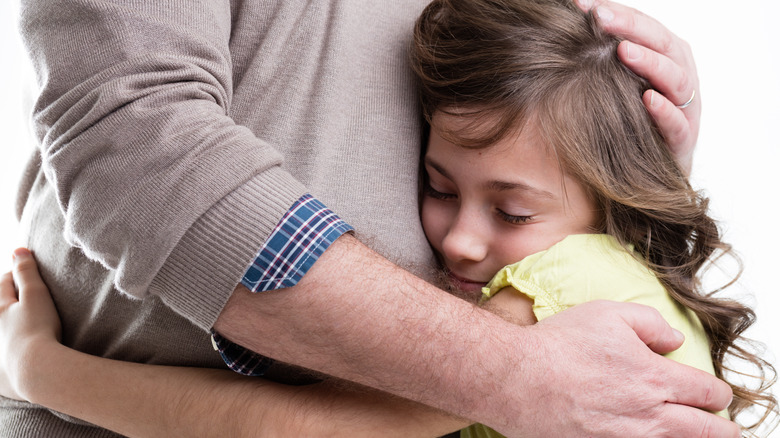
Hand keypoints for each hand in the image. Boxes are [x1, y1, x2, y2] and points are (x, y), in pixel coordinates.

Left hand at [0, 248, 62, 400]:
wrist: (37, 371)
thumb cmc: (38, 329)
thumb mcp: (36, 295)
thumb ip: (27, 272)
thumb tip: (18, 250)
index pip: (5, 284)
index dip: (17, 276)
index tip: (27, 273)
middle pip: (2, 308)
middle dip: (12, 301)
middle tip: (27, 299)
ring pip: (5, 331)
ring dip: (12, 326)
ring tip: (26, 326)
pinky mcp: (2, 374)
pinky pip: (5, 358)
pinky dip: (10, 351)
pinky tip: (16, 356)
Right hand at [495, 301, 738, 437]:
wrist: (517, 378)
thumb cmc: (558, 344)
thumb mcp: (608, 313)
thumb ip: (651, 324)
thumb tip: (673, 341)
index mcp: (654, 377)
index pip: (707, 392)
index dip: (719, 394)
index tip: (719, 394)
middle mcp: (647, 415)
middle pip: (704, 430)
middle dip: (722, 429)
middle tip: (727, 428)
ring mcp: (624, 437)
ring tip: (694, 434)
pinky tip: (648, 435)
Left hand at [577, 0, 699, 173]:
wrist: (648, 173)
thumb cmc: (631, 121)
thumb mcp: (617, 86)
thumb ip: (602, 61)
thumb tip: (565, 32)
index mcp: (666, 58)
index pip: (644, 26)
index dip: (618, 12)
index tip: (584, 4)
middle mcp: (680, 77)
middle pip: (663, 43)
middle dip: (631, 27)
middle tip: (601, 17)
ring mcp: (685, 108)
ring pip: (676, 78)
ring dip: (650, 62)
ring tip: (624, 51)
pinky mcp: (682, 140)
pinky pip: (678, 122)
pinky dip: (664, 110)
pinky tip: (648, 99)